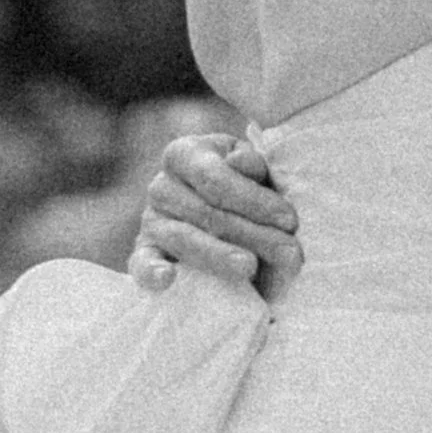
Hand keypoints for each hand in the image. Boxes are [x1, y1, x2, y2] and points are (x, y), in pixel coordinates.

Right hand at [127, 130, 301, 293]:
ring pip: (183, 238)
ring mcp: (150, 221)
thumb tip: (239, 161)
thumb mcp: (254, 170)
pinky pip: (141, 263)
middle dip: (253, 234)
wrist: (227, 216)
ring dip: (220, 255)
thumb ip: (251, 165)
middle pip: (205, 212)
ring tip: (250, 267)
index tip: (290, 220)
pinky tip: (167, 279)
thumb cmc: (247, 189)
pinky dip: (151, 272)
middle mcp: (161, 185)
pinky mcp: (143, 253)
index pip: (215, 176)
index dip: (254, 199)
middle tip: (290, 253)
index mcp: (185, 153)